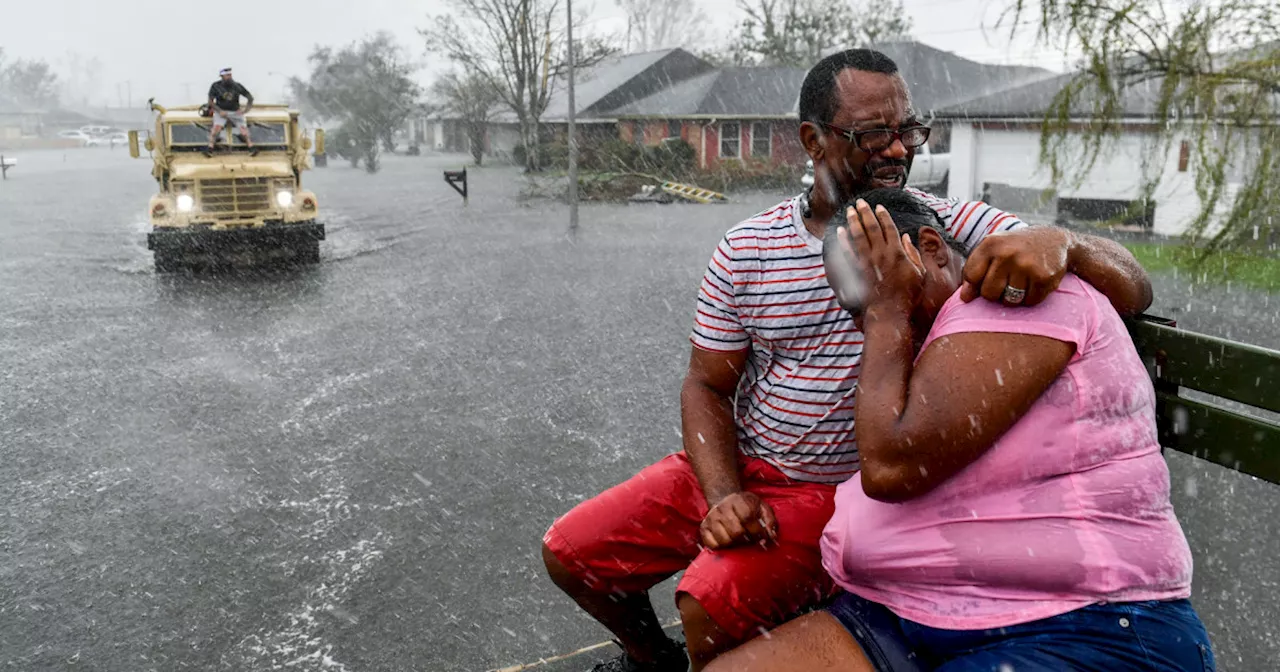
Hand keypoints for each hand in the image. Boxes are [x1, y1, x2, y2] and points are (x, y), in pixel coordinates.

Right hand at [700, 492, 778, 549]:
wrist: (725, 499)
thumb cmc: (747, 507)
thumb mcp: (762, 508)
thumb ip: (770, 521)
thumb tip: (771, 537)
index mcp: (738, 501)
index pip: (747, 518)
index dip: (757, 531)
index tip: (762, 537)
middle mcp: (722, 508)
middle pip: (736, 532)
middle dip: (747, 540)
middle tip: (751, 540)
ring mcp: (711, 518)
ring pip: (724, 540)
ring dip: (735, 544)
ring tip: (740, 540)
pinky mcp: (704, 528)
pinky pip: (712, 545)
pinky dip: (722, 547)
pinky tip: (728, 542)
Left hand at [839, 199, 924, 313]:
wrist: (889, 312)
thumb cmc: (907, 295)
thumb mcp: (919, 273)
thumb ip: (913, 253)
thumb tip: (906, 237)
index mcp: (897, 253)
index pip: (889, 229)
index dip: (883, 216)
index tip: (878, 207)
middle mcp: (881, 255)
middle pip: (871, 229)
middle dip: (865, 214)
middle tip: (860, 203)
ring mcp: (867, 263)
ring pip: (858, 237)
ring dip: (853, 222)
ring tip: (850, 211)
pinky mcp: (857, 271)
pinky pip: (848, 253)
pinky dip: (843, 241)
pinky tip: (840, 232)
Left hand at [961, 227, 1072, 305]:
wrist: (1054, 240)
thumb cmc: (1015, 248)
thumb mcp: (993, 250)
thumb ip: (974, 271)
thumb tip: (964, 298)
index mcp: (990, 244)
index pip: (971, 276)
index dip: (975, 285)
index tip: (985, 281)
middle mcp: (1007, 253)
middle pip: (989, 293)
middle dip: (995, 293)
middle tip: (1006, 281)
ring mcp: (1026, 265)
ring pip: (1009, 301)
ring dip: (1014, 297)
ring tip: (1020, 281)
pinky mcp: (1044, 277)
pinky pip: (1029, 301)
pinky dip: (1031, 298)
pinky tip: (1034, 283)